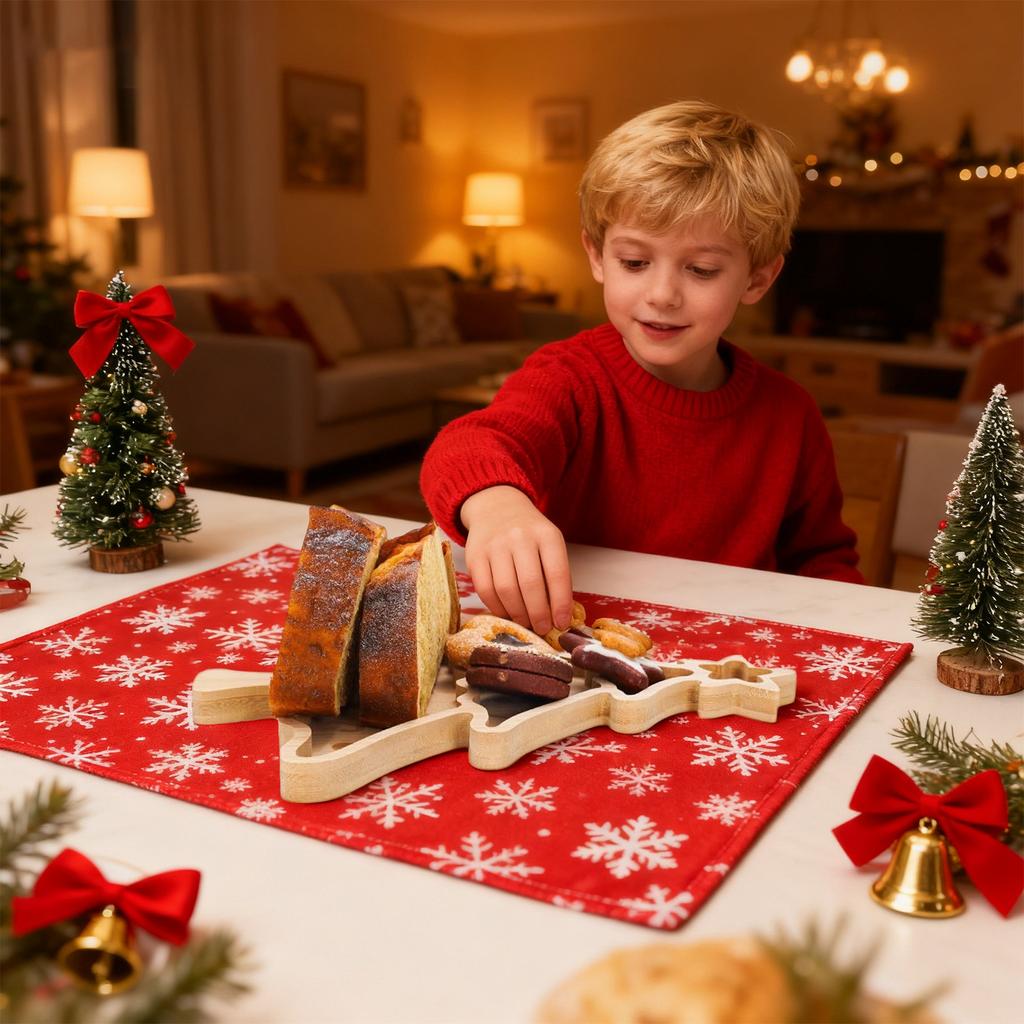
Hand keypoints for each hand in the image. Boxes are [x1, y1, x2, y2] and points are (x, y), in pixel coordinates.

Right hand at [461, 485, 572, 636]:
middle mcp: (520, 537)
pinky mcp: (475, 556)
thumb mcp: (549, 544)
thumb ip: (555, 575)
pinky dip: (497, 608)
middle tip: (543, 629)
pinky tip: (507, 612)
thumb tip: (558, 616)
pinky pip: (485, 590)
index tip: (562, 624)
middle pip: (530, 585)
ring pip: (506, 590)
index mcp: (546, 535)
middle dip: (538, 614)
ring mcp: (495, 545)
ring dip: (518, 614)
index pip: (557, 574)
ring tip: (526, 623)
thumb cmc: (529, 534)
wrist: (496, 508)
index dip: (560, 603)